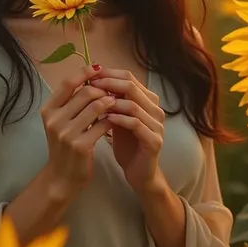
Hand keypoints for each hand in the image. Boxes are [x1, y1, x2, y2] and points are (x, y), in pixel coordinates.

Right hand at [40, 63, 113, 198]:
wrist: (62, 177)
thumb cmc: (64, 145)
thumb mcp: (61, 121)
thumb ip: (71, 101)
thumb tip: (91, 76)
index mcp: (48, 110)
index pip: (68, 83)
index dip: (84, 72)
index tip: (98, 68)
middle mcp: (54, 120)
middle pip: (84, 92)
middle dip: (102, 89)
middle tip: (113, 90)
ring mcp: (66, 133)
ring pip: (95, 107)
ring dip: (109, 102)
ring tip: (117, 102)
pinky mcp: (81, 146)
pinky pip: (102, 125)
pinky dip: (112, 119)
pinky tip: (116, 120)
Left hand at [90, 69, 166, 193]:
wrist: (139, 173)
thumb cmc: (127, 143)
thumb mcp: (117, 118)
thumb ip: (111, 101)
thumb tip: (91, 80)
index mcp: (148, 100)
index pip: (129, 78)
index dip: (109, 74)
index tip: (90, 75)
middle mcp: (156, 109)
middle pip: (132, 87)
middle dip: (109, 84)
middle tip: (91, 85)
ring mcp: (157, 125)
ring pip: (134, 105)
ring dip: (112, 102)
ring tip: (95, 102)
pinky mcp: (154, 141)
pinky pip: (136, 124)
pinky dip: (120, 119)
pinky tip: (106, 119)